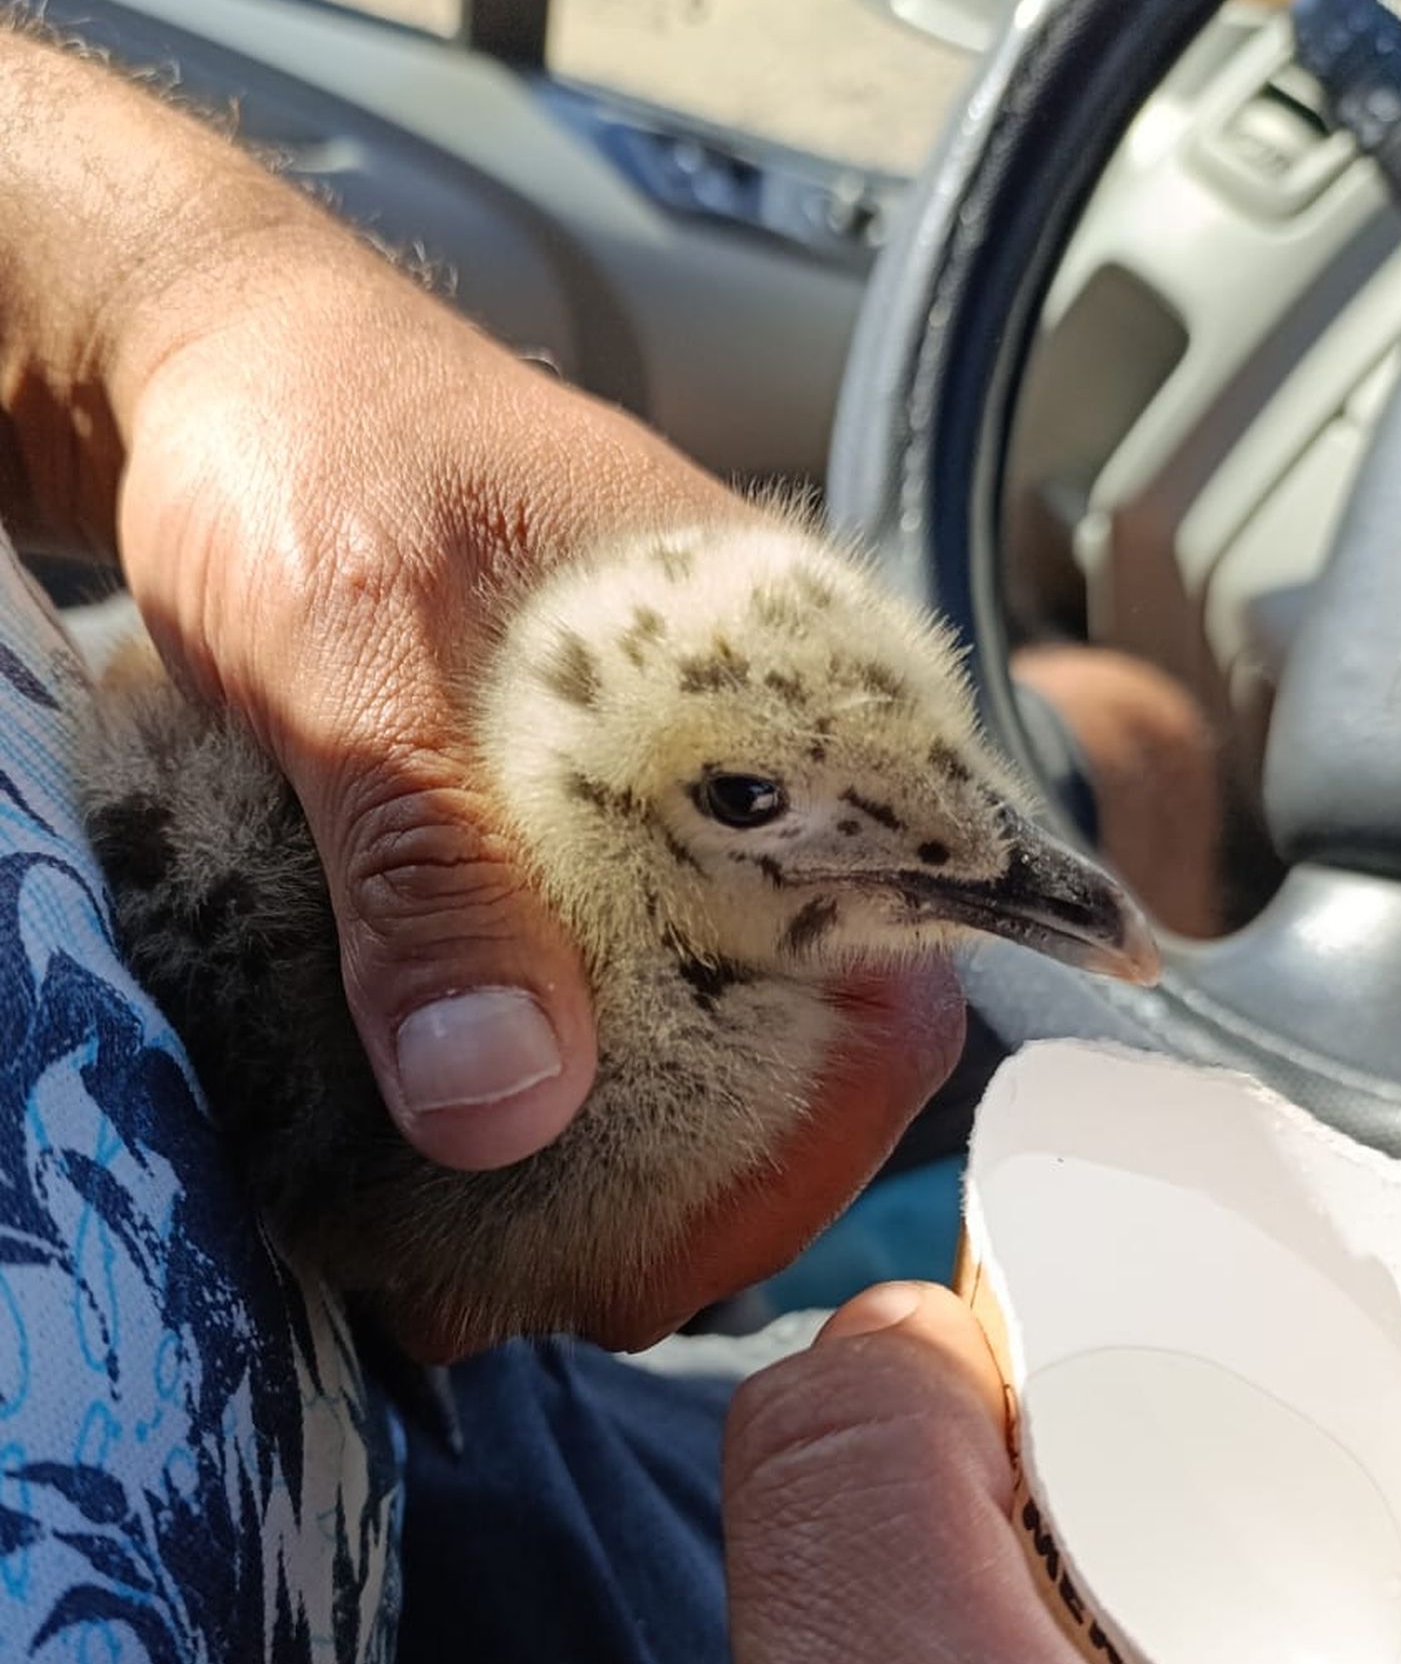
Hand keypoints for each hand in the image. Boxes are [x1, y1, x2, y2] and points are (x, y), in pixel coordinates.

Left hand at [0, 31, 963, 1348]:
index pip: (930, 889)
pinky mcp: (574, 818)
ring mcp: (669, 784)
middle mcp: (755, 739)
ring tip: (509, 1282)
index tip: (753, 1220)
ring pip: (720, 1001)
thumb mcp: (350, 642)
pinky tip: (475, 1180)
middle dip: (734, 1168)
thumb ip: (429, 858)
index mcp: (785, 661)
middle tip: (598, 1296)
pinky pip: (613, 974)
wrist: (207, 367)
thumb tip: (501, 1104)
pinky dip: (563, 1090)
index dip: (870, 1076)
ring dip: (642, 1154)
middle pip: (823, 991)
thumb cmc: (305, 444)